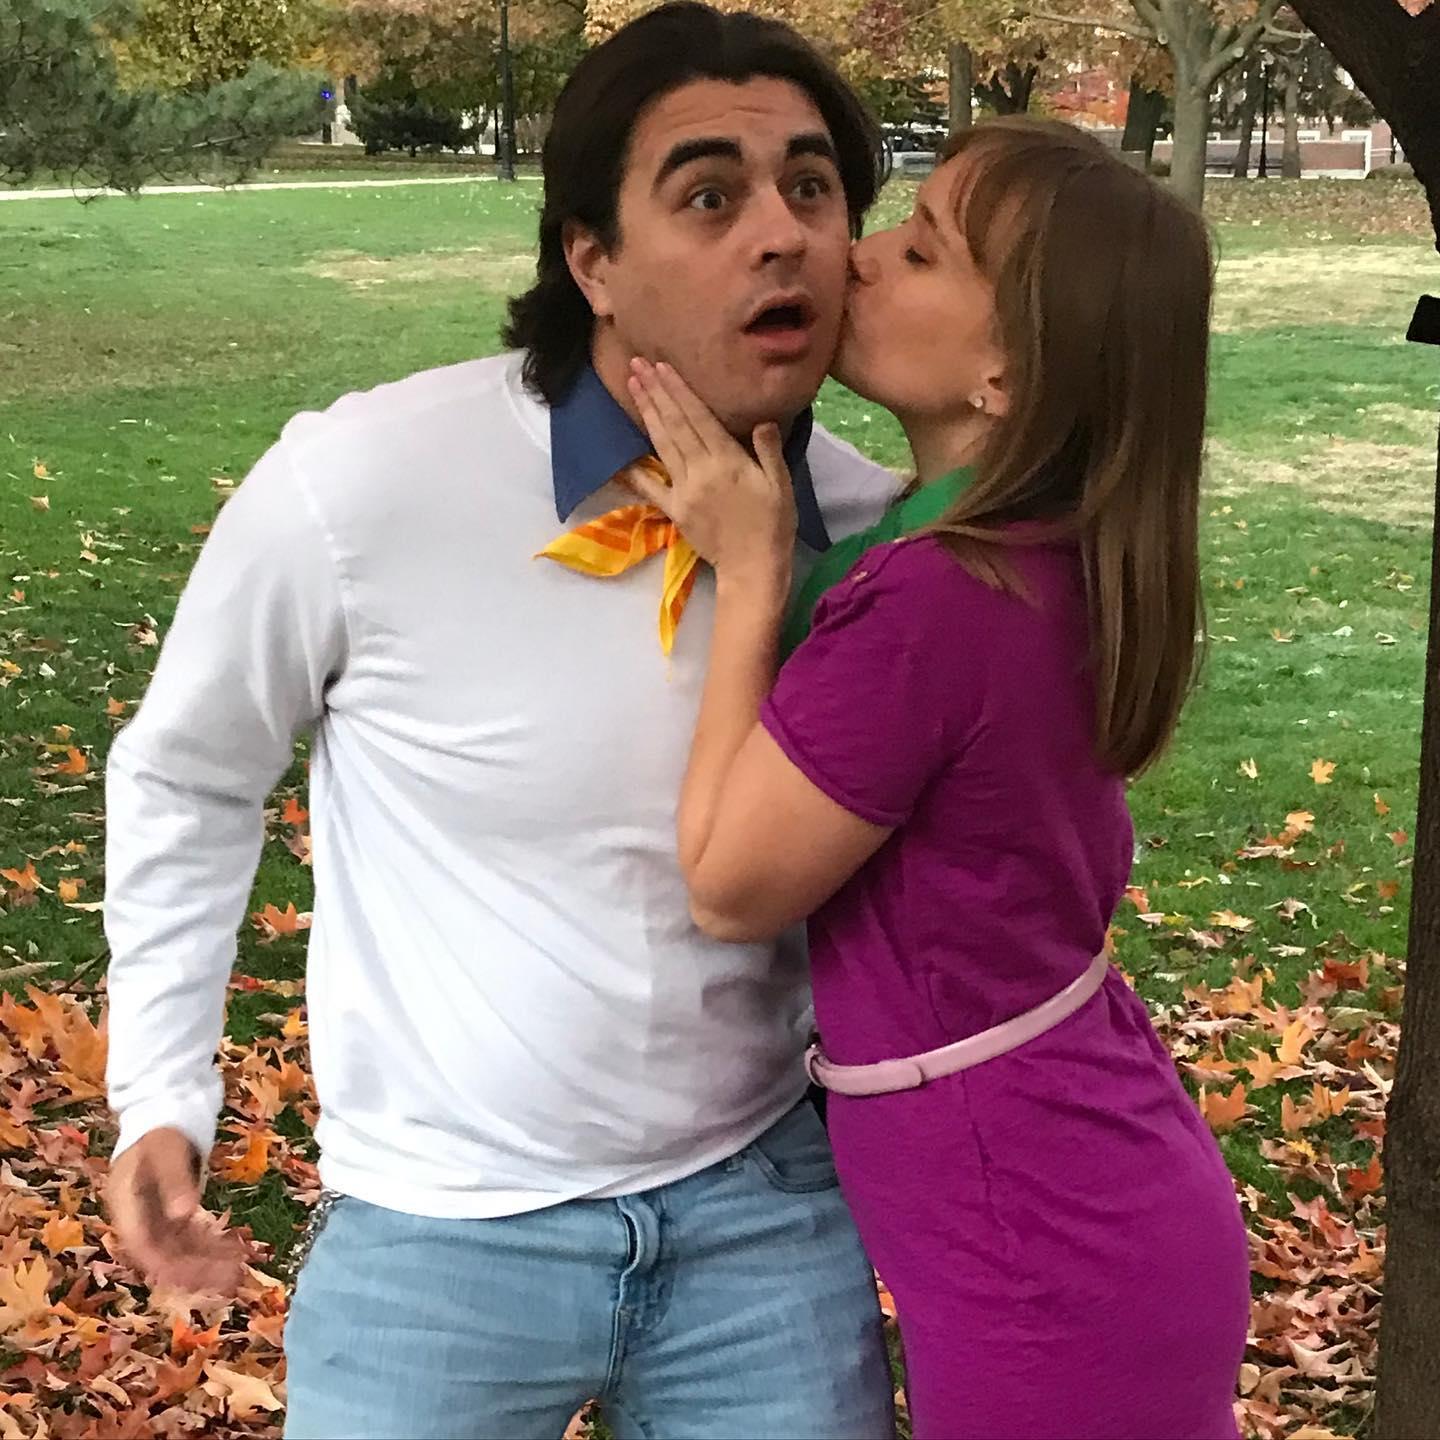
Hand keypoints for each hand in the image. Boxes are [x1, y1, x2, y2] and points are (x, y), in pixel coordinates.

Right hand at [105, 1127, 245, 1296]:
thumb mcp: (167, 1149)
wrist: (162, 1109)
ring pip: (180, 1250)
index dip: (166, 1264)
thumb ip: (175, 1180)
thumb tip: (184, 1215)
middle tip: (231, 1280)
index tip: (196, 1276)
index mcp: (125, 1203)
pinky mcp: (172, 1211)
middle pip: (163, 1253)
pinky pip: (190, 1236)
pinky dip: (211, 1245)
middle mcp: (138, 1216)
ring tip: (239, 1274)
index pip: (142, 1244)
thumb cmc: (161, 1127)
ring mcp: (155, 1215)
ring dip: (207, 1263)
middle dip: (196, 1270)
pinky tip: (234, 1252)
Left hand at [626, 358, 796, 586]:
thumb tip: (762, 420)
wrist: (753, 568)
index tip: (662, 367)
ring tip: (633, 387)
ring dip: (646, 414)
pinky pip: (651, 487)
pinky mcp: (675, 510)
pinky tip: (622, 453)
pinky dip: (635, 471)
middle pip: (674, 424)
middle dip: (655, 392)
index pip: (697, 417)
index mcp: (727, 461)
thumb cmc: (773, 524)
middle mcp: (701, 471)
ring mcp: (684, 491)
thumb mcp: (782, 485)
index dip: (678, 390)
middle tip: (637, 364)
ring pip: (662, 445)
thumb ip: (768, 451)